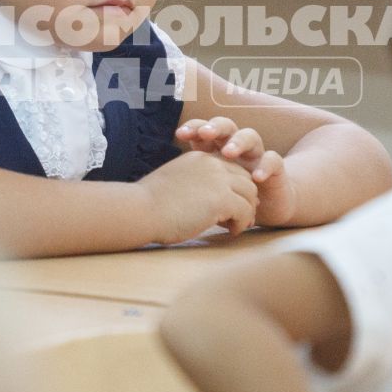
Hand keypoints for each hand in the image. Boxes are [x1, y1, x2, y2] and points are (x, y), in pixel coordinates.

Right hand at [136, 149, 258, 243]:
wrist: (141, 210)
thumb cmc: (150, 203)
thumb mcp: (174, 182)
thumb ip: (193, 184)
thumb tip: (204, 200)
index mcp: (200, 158)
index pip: (230, 168)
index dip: (235, 187)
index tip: (232, 205)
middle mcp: (212, 164)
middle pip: (245, 179)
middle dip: (247, 199)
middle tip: (241, 218)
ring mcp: (218, 180)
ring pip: (250, 194)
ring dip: (247, 212)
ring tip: (236, 226)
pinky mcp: (222, 199)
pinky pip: (245, 211)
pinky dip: (241, 224)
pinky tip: (230, 232)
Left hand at [176, 117, 296, 225]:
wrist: (265, 208)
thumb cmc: (230, 198)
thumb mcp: (208, 192)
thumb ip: (192, 186)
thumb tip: (162, 190)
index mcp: (217, 149)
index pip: (204, 131)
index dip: (193, 128)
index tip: (180, 134)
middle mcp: (237, 147)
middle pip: (226, 126)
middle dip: (215, 127)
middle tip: (205, 133)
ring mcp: (256, 155)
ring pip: (250, 136)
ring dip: (239, 142)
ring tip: (228, 152)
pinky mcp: (275, 169)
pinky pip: (273, 160)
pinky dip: (265, 166)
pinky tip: (256, 176)